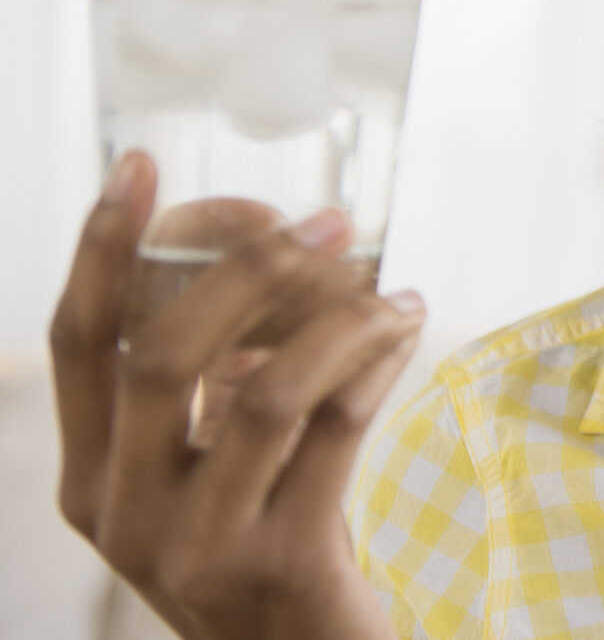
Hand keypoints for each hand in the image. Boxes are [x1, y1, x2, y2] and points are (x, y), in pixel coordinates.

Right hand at [48, 151, 421, 639]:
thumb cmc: (266, 541)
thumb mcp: (213, 464)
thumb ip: (219, 372)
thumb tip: (274, 246)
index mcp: (91, 478)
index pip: (78, 344)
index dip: (102, 248)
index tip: (137, 165)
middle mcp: (124, 514)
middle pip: (163, 356)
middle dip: (249, 271)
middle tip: (326, 221)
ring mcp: (199, 545)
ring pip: (264, 391)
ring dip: (339, 320)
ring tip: (392, 292)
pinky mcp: (283, 562)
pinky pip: (336, 431)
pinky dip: (375, 365)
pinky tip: (403, 336)